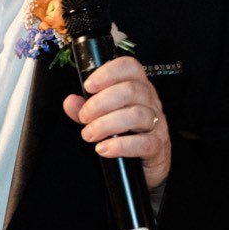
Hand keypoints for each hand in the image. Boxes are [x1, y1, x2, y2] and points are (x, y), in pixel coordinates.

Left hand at [62, 56, 170, 186]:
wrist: (144, 162)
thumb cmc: (125, 133)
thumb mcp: (101, 116)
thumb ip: (85, 108)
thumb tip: (70, 101)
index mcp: (138, 86)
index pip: (130, 67)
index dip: (108, 73)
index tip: (88, 86)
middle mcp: (151, 101)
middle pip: (130, 90)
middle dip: (100, 103)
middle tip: (84, 117)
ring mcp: (157, 122)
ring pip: (136, 115)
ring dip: (106, 125)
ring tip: (89, 135)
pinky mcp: (158, 145)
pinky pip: (144, 143)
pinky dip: (120, 146)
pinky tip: (103, 148)